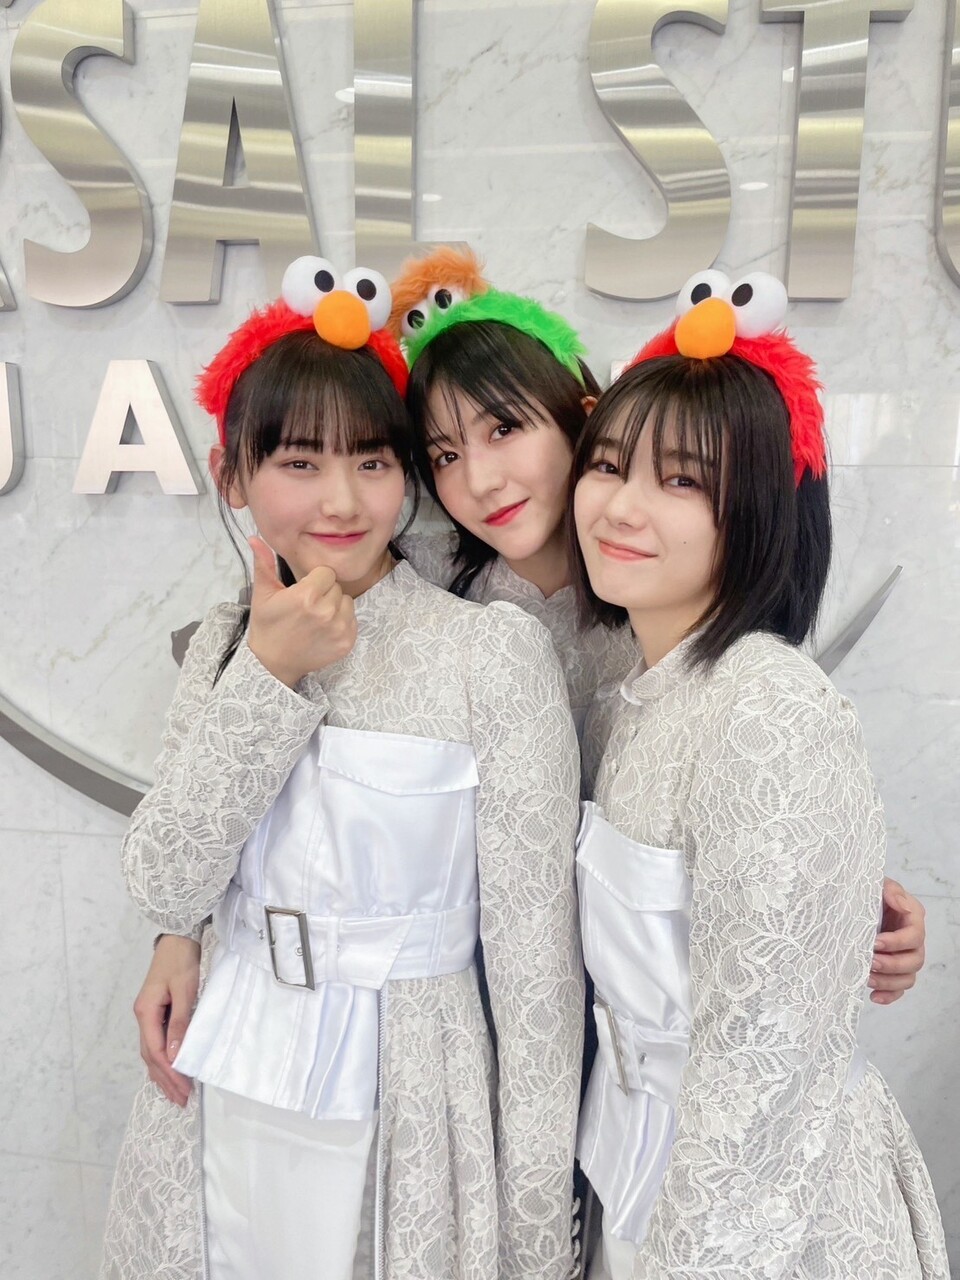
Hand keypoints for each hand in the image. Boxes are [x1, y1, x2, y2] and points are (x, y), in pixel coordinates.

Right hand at [133, 934, 201, 1104]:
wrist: (177, 937)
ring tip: (176, 1093)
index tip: (184, 1089)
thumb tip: (174, 1054)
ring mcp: (147, 1014)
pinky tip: (170, 1069)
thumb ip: (180, 1022)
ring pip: (152, 1051)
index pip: (156, 1051)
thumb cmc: (181, 960)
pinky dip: (163, 1059)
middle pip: (151, 1056)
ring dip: (163, 1073)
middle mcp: (143, 1016)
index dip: (170, 1072)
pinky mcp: (155, 1011)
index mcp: (146, 1012)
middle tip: (181, 1100)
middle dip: (166, 1079)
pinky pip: (156, 1042)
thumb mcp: (185, 990)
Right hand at [245, 536, 356, 686]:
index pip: (326, 573)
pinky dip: (342, 622)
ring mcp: (338, 629)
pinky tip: (324, 629)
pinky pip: (353, 620)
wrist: (273, 662)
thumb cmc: (267, 625)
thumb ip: (264, 563)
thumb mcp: (263, 593)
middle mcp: (326, 612)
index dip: (314, 580)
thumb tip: (255, 537)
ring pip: (347, 601)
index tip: (303, 592)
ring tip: (316, 617)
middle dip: (324, 593)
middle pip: (336, 587)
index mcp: (306, 596)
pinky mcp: (347, 643)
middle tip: (307, 607)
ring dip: (335, 606)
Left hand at [869, 878, 925, 1004]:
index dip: (896, 942)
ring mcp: (905, 957)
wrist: (854, 902)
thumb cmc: (868, 892)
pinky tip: (873, 996)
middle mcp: (913, 940)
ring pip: (908, 977)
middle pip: (915, 960)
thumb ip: (890, 890)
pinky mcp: (895, 971)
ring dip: (888, 981)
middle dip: (892, 964)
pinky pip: (898, 989)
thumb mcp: (877, 884)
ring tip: (867, 979)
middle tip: (870, 962)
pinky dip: (888, 995)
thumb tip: (901, 904)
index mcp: (912, 918)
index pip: (914, 935)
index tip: (875, 942)